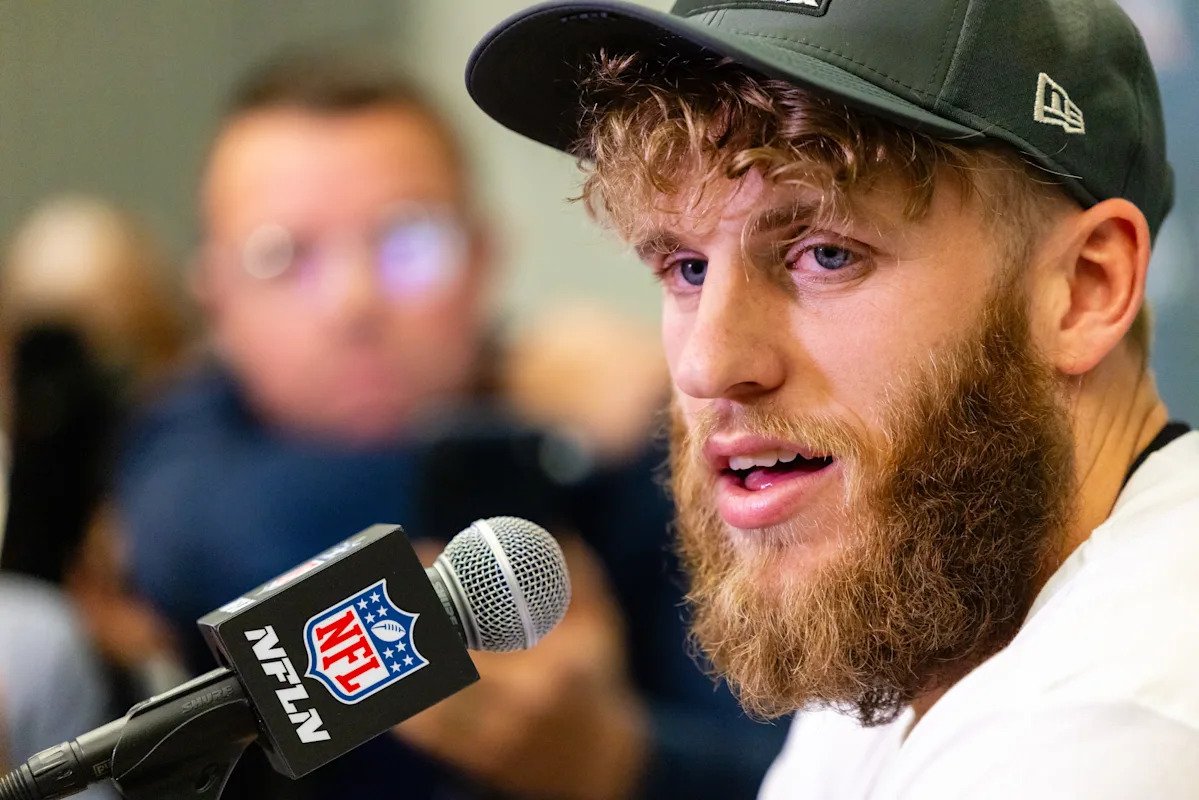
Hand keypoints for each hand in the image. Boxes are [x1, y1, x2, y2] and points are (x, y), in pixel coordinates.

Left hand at [396, 536, 648, 799]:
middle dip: (416, 619)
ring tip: (376, 622)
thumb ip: (580, 579)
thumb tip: (557, 527)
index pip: (485, 626)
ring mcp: (495, 738)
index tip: (425, 557)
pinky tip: (385, 672)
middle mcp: (520, 708)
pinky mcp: (476, 760)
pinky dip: (403, 699)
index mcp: (552, 671)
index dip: (447, 592)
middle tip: (391, 585)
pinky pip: (426, 732)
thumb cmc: (596, 684)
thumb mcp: (601, 629)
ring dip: (400, 658)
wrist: (600, 763)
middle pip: (449, 659)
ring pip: (431, 696)